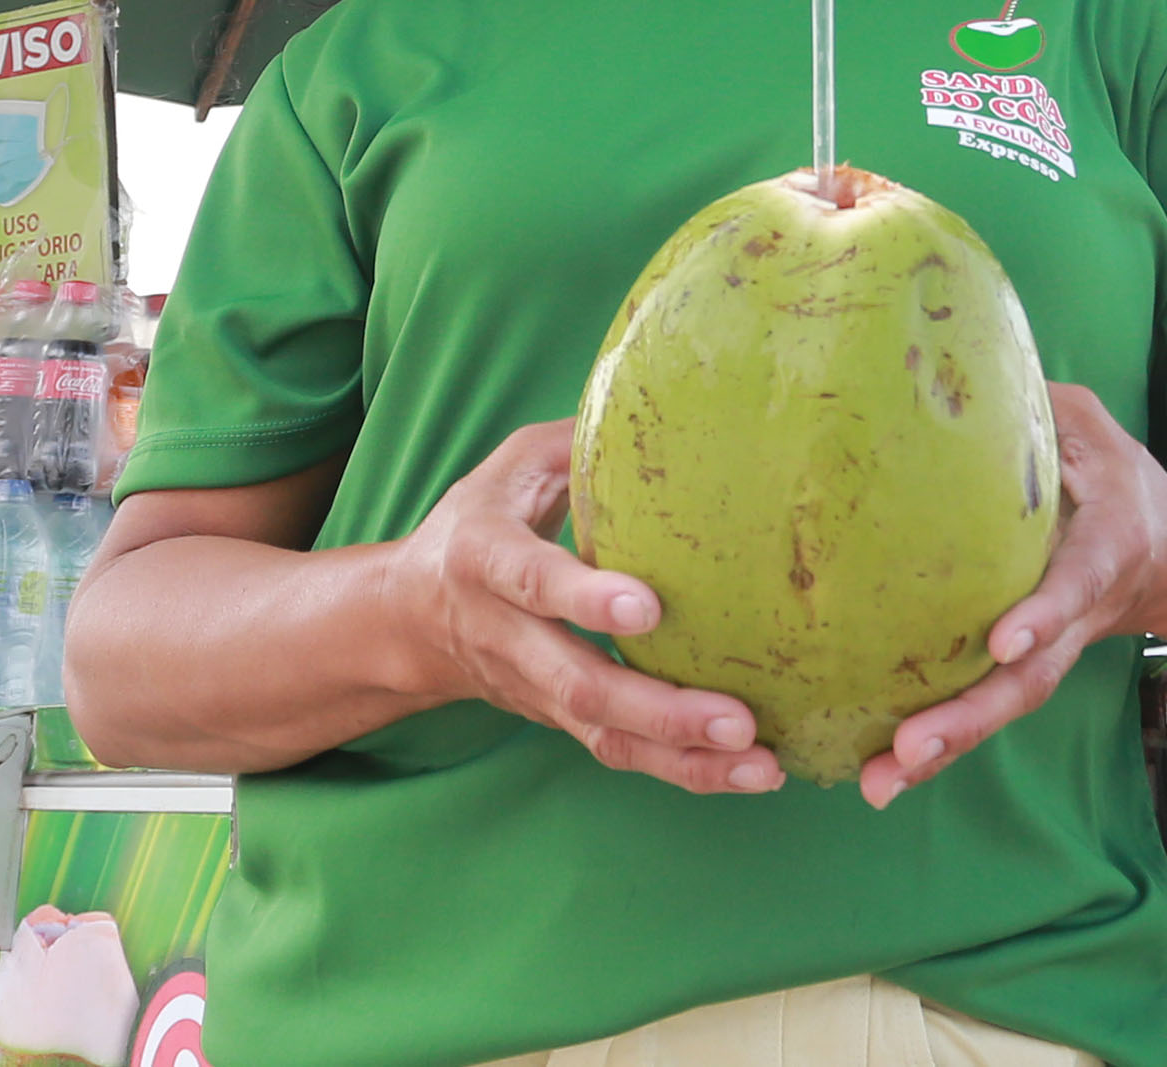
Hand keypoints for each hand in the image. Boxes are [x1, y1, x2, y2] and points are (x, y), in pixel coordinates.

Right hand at [387, 420, 784, 795]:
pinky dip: (683, 770)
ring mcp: (535, 690)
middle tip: (737, 721)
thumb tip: (663, 397)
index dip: (584, 597)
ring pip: (603, 736)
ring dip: (683, 758)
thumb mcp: (510, 468)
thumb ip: (575, 443)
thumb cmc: (478, 524)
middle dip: (660, 710)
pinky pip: (619, 754)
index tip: (646, 607)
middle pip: (579, 687)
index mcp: (487, 560)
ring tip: (760, 765)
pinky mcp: (560, 722)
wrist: (406, 621)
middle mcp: (508, 636)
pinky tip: (748, 770)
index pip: (533, 581)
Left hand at [860, 383, 1166, 808]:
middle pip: (1030, 679)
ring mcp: (1053, 650)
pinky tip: (877, 772)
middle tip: (911, 750)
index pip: (1075, 585)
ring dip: (946, 748)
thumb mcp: (1092, 425)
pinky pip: (983, 710)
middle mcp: (1080, 614)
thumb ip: (1038, 403)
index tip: (1006, 641)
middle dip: (972, 718)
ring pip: (1004, 708)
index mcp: (1105, 549)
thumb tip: (953, 358)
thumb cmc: (1120, 479)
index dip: (1044, 614)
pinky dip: (937, 745)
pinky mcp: (1023, 669)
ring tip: (882, 782)